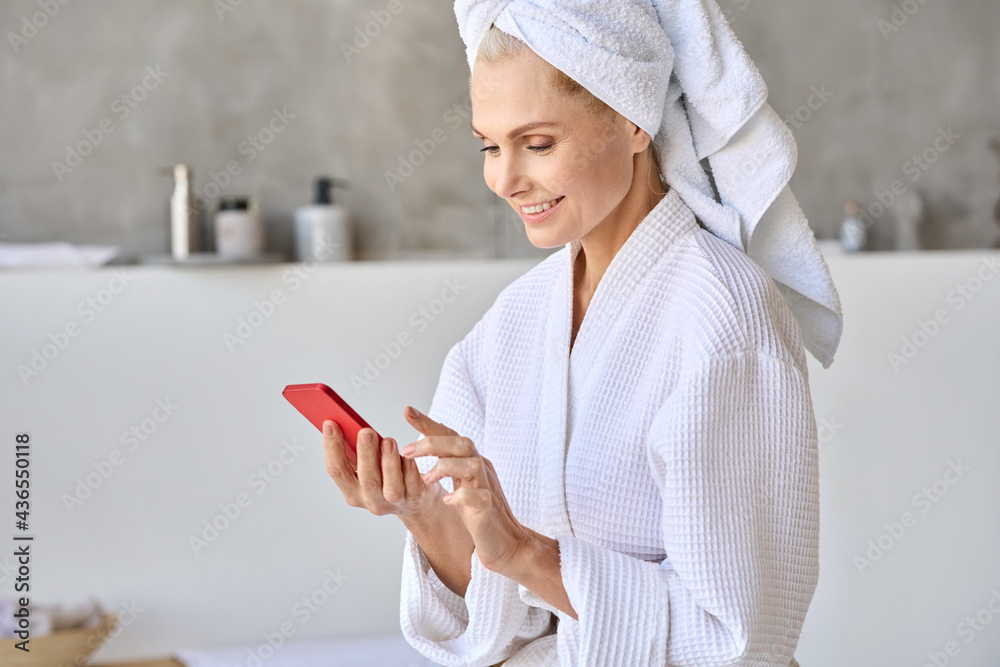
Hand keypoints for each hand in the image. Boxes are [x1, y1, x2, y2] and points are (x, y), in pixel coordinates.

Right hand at [322, 419, 442, 517]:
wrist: (415, 503)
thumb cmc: (385, 478)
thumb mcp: (367, 468)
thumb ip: (355, 451)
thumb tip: (342, 422)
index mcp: (352, 491)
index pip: (336, 470)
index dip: (331, 447)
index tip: (330, 424)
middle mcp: (371, 500)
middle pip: (366, 479)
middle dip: (365, 454)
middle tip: (366, 431)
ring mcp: (394, 502)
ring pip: (391, 487)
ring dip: (389, 463)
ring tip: (389, 441)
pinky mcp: (415, 499)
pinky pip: (413, 485)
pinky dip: (410, 470)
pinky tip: (409, 457)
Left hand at [401, 408, 529, 574]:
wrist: (508, 543)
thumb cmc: (480, 514)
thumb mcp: (461, 484)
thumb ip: (447, 465)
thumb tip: (420, 450)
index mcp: (472, 462)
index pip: (451, 436)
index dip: (430, 423)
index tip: (408, 411)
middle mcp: (481, 470)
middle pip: (462, 443)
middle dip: (432, 443)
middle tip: (407, 451)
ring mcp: (487, 488)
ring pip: (472, 464)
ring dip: (445, 467)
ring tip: (427, 478)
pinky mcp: (489, 510)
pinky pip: (478, 496)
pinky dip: (462, 495)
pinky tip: (447, 500)